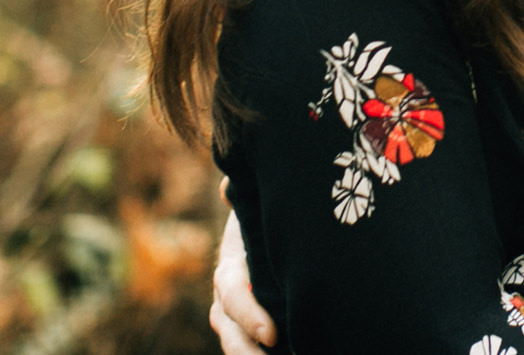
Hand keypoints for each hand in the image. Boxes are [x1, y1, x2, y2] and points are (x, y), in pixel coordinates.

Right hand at [210, 180, 279, 352]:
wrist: (270, 236)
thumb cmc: (267, 219)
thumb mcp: (258, 206)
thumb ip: (245, 196)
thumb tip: (227, 187)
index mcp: (231, 269)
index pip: (232, 295)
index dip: (248, 315)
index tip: (271, 334)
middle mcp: (229, 301)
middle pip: (231, 332)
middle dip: (248, 352)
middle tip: (273, 354)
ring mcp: (241, 320)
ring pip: (239, 346)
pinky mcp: (256, 330)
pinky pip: (255, 348)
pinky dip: (267, 354)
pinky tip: (296, 354)